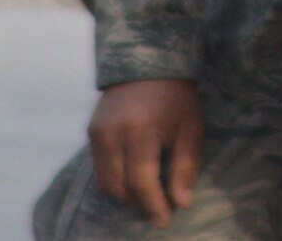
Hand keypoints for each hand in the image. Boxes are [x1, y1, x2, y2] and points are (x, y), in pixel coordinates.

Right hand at [88, 78, 202, 227]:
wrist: (148, 59)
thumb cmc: (176, 95)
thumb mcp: (190, 127)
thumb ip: (185, 166)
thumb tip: (181, 203)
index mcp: (141, 130)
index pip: (141, 181)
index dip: (153, 205)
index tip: (165, 220)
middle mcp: (112, 133)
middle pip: (120, 186)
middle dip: (139, 203)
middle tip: (159, 209)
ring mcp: (97, 133)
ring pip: (105, 181)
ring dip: (126, 195)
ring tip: (148, 196)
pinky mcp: (91, 132)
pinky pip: (100, 167)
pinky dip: (116, 180)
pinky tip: (134, 179)